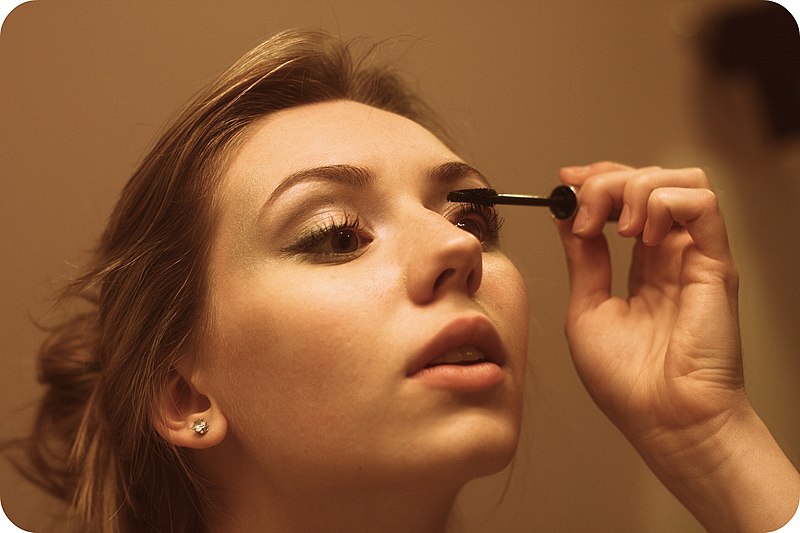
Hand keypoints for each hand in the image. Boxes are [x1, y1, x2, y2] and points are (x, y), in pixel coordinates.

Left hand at [555, 162, 798, 531]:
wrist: (662, 420)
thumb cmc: (627, 381)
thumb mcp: (587, 308)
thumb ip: (584, 259)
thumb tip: (566, 216)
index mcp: (643, 266)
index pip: (625, 198)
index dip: (596, 181)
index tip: (563, 183)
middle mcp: (671, 255)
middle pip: (647, 180)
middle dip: (606, 180)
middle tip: (580, 207)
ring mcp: (695, 256)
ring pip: (679, 181)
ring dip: (635, 188)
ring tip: (614, 227)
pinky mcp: (715, 263)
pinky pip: (701, 204)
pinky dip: (663, 202)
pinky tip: (638, 235)